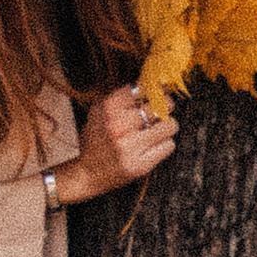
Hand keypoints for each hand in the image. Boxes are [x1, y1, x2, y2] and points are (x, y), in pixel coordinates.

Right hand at [53, 86, 177, 205]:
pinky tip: (156, 145)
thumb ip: (121, 97)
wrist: (87, 173)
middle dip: (166, 106)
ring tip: (160, 129)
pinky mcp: (140, 164)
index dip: (157, 88)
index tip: (164, 87)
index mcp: (108, 108)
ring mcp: (129, 146)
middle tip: (166, 108)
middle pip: (160, 106)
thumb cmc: (97, 141)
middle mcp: (118, 125)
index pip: (143, 89)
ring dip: (168, 126)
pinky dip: (165, 144)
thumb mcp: (100, 112)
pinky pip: (168, 146)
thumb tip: (150, 83)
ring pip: (168, 125)